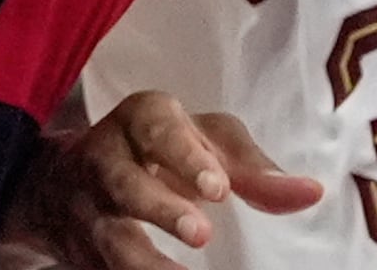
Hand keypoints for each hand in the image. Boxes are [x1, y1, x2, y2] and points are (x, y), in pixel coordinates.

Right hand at [0, 93, 321, 268]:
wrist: (64, 182)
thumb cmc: (161, 152)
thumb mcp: (205, 145)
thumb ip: (255, 170)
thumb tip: (312, 194)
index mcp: (140, 121)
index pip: (158, 129)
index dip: (185, 157)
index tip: (219, 189)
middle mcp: (105, 161)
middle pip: (125, 183)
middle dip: (161, 208)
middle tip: (202, 234)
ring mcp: (88, 212)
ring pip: (110, 239)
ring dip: (146, 264)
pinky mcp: (82, 254)